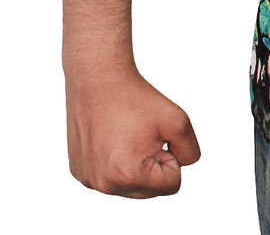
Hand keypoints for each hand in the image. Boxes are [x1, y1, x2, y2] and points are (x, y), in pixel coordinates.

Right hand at [65, 66, 200, 196]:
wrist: (99, 79)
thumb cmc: (137, 98)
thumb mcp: (179, 122)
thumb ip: (190, 152)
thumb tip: (182, 167)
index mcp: (128, 176)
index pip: (172, 184)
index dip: (172, 156)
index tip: (157, 135)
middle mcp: (104, 184)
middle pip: (150, 189)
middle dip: (154, 164)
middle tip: (143, 135)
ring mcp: (88, 180)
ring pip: (130, 184)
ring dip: (136, 163)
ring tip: (127, 135)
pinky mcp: (79, 171)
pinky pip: (110, 176)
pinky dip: (117, 160)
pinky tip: (111, 137)